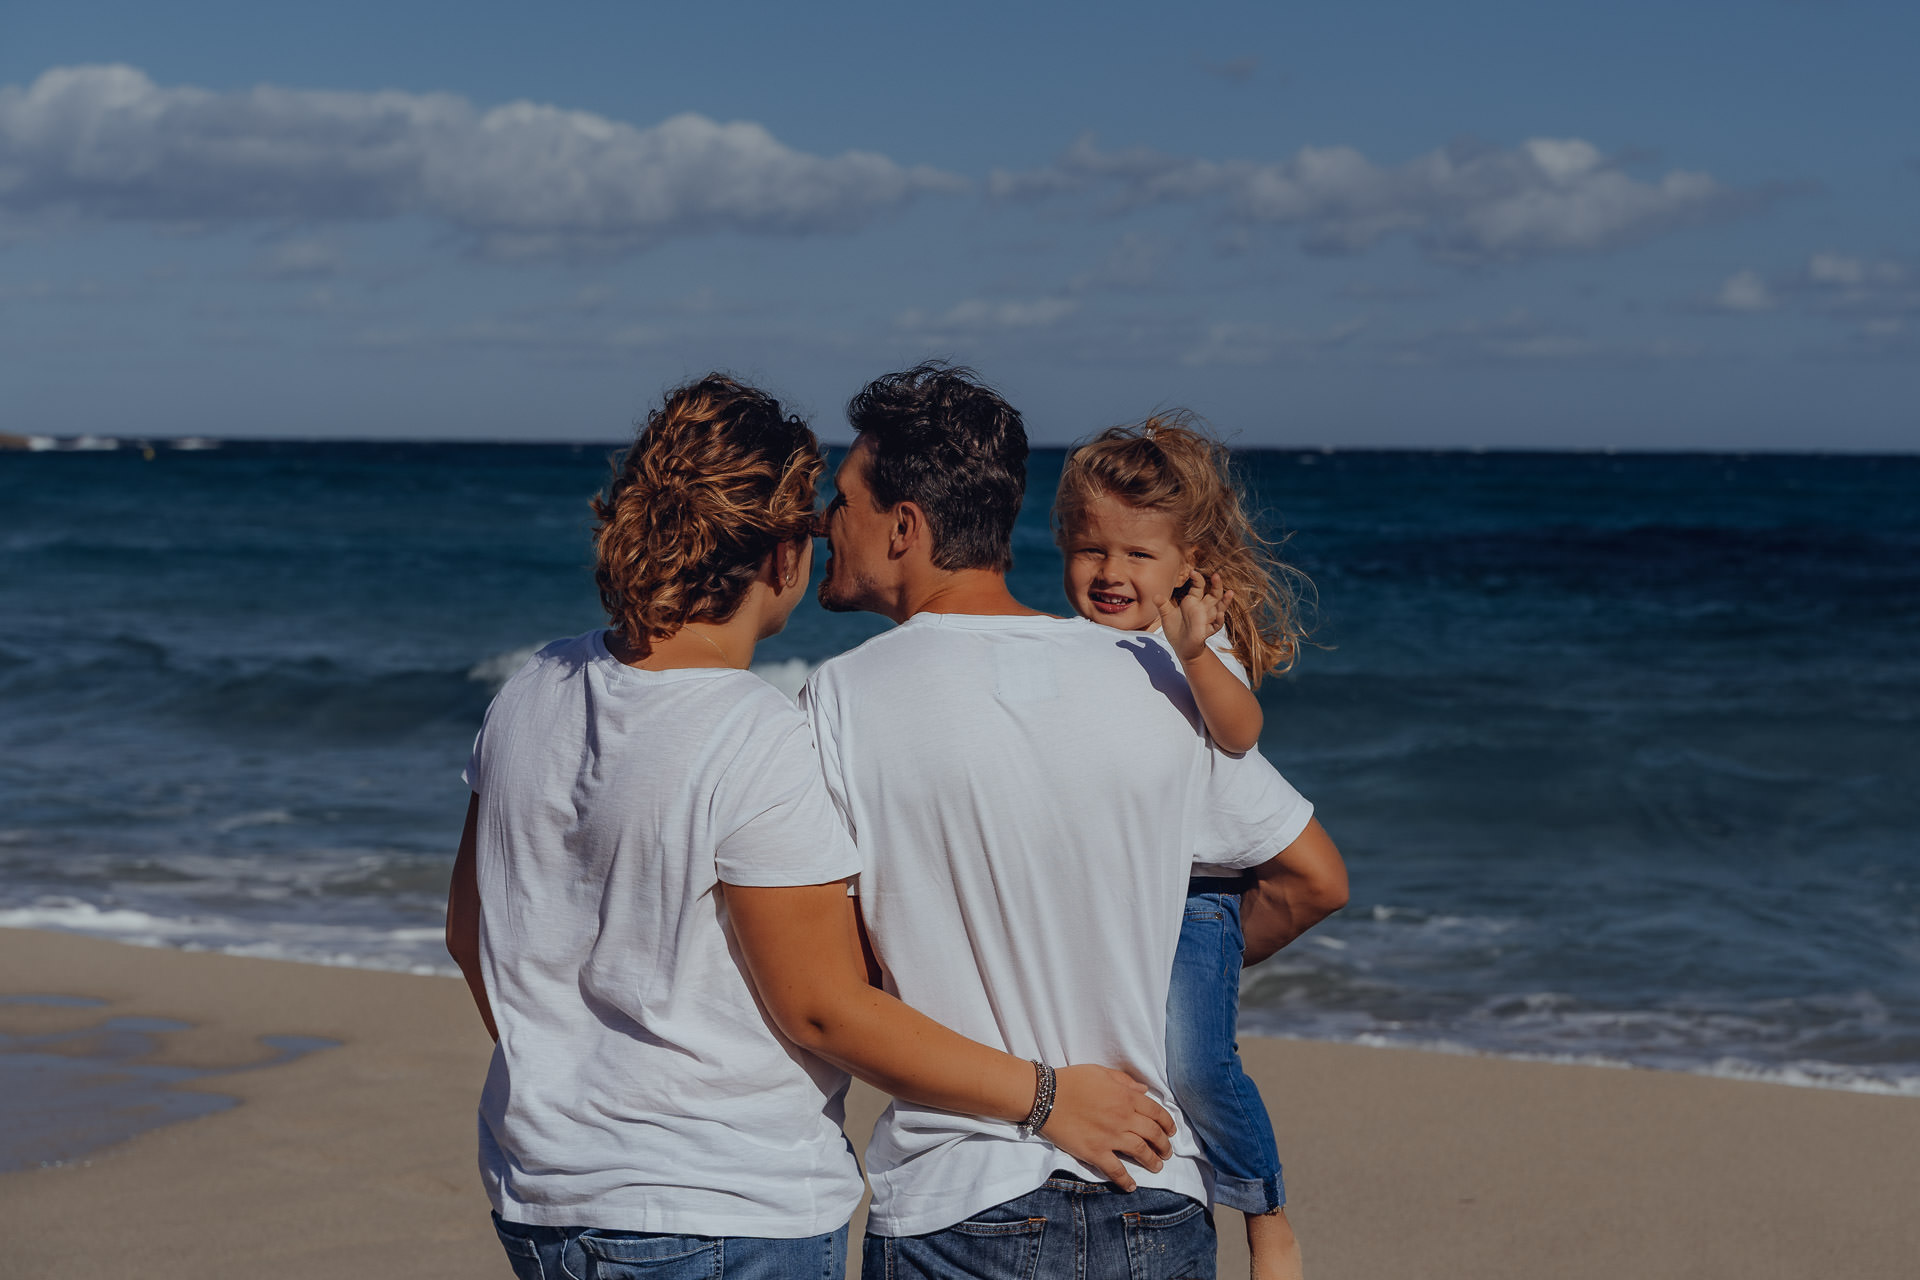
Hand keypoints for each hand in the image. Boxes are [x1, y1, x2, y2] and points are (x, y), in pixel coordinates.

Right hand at [1039, 1064, 1175, 1191]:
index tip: (1171, 1131)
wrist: (1045, 1096)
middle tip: (1167, 1152)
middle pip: (1153, 1134)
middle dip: (1164, 1145)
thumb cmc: (1071, 1080)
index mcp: (1126, 1097)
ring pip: (1141, 1152)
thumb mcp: (1101, 1072)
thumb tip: (1144, 1090)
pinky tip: (1132, 1186)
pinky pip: (1116, 1170)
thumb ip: (1125, 1082)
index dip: (1167, 1123)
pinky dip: (1126, 1180)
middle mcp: (1123, 1118)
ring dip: (1153, 1161)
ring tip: (1157, 1167)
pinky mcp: (1095, 1152)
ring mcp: (1110, 1137)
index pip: (1156, 1112)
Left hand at [1155, 570, 1229, 663]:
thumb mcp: (1167, 615)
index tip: (1192, 571)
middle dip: (1216, 585)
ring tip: (1230, 593)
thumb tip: (1154, 596)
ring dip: (1225, 601)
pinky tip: (1219, 614)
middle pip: (1214, 594)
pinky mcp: (1207, 631)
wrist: (1181, 648)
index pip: (1199, 587)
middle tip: (1216, 575)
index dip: (1197, 579)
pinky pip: (1216, 624)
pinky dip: (1219, 619)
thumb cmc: (1176, 629)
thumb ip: (1162, 605)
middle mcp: (1202, 608)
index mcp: (1192, 601)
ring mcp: (1206, 619)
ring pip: (1220, 608)